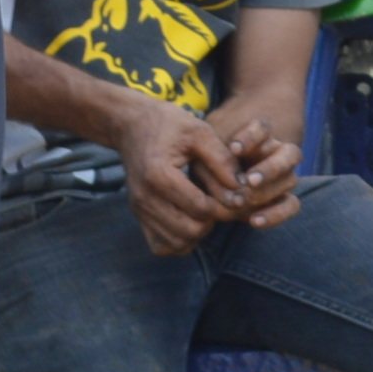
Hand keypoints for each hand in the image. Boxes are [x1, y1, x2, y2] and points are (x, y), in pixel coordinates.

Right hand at [118, 104, 250, 255]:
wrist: (131, 125)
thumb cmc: (168, 124)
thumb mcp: (199, 131)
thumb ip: (221, 159)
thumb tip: (240, 189)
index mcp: (158, 174)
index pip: (201, 208)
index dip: (225, 204)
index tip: (235, 191)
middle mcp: (144, 197)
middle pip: (191, 230)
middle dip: (212, 220)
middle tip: (220, 201)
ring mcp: (138, 210)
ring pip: (178, 243)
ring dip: (198, 232)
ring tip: (206, 209)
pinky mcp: (138, 217)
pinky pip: (161, 246)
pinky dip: (180, 241)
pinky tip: (189, 220)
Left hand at [214, 114, 302, 230]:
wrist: (208, 186)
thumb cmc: (205, 166)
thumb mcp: (202, 162)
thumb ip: (214, 168)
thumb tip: (234, 186)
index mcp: (258, 137)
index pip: (263, 129)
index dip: (252, 137)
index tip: (233, 149)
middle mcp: (276, 154)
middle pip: (290, 153)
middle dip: (270, 168)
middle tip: (250, 181)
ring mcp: (283, 177)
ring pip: (290, 179)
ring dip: (267, 192)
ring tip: (243, 201)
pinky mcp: (283, 200)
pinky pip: (291, 205)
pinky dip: (275, 214)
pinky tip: (253, 221)